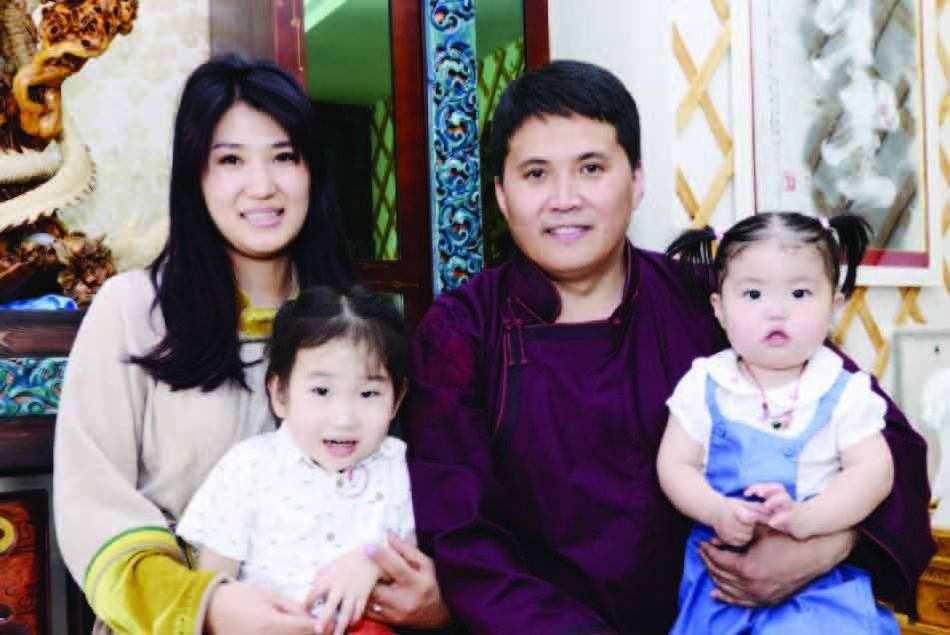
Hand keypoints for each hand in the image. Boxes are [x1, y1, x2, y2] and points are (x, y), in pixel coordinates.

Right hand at [205, 581, 315, 634]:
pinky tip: (282, 631)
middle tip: (318, 627)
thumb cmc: (239, 597)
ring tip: (297, 627)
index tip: (327, 623)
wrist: (210, 609)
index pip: (306, 629)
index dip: (320, 626)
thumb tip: (311, 617)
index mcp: (270, 624)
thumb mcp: (269, 596)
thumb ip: (292, 608)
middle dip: (310, 633)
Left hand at [307, 549, 381, 634]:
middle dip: (323, 620)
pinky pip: (359, 610)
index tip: (305, 612)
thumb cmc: (347, 560)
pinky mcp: (364, 595)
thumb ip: (320, 575)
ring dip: (340, 626)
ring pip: (346, 613)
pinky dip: (355, 618)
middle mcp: (340, 588)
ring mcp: (352, 592)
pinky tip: (351, 624)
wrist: (369, 556)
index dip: (308, 603)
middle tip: (317, 631)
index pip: (314, 593)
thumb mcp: (330, 564)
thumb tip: (311, 585)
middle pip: (330, 607)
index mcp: (329, 579)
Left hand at [365, 532, 451, 628]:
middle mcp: (406, 601)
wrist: (437, 613)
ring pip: (369, 601)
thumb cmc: (431, 583)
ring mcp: (395, 614)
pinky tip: (361, 590)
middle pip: (377, 587)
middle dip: (366, 575)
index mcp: (417, 583)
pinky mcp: (388, 622)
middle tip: (358, 562)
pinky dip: (362, 600)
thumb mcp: (425, 564)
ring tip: (357, 576)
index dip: (381, 556)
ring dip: (362, 588)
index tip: (368, 545)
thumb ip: (406, 549)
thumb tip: (388, 534)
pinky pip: (368, 612)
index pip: (397, 568)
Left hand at [698, 526, 856, 606]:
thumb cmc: (786, 538)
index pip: (719, 560)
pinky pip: (742, 602)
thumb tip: (714, 538)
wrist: (815, 552)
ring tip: (707, 564)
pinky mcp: (769, 600)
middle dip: (708, 561)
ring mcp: (761, 596)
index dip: (708, 550)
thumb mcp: (759, 531)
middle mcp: (752, 586)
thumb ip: (735, 533)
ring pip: (728, 589)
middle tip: (702, 551)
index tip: (701, 542)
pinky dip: (728, 597)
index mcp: (747, 568)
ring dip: (715, 577)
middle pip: (721, 575)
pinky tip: (717, 593)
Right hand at [712, 497, 764, 545]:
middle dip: (751, 525)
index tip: (755, 516)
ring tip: (743, 526)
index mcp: (733, 510)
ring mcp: (726, 531)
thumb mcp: (743, 503)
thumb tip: (772, 512)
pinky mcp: (725, 538)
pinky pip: (740, 542)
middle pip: (749, 529)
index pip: (750, 518)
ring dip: (748, 532)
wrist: (713, 510)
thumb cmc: (732, 505)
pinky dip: (742, 538)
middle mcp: (728, 521)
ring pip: (746, 537)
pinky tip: (739, 531)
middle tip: (747, 520)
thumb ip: (758, 507)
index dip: (754, 518)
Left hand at [744, 482, 807, 538]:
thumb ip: (760, 512)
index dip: (757, 487)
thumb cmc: (788, 517)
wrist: (810, 523)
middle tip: (758, 493)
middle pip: (778, 488)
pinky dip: (780, 518)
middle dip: (766, 488)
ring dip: (774, 501)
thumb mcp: (773, 514)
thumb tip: (744, 511)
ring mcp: (791, 509)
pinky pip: (789, 517)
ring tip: (765, 506)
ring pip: (785, 499)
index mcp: (778, 497)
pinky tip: (772, 522)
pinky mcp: (796, 519)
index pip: (768, 487)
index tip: (746, 493)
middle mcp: (785, 500)